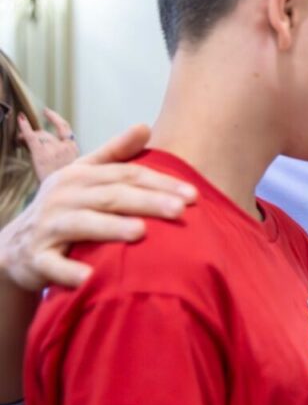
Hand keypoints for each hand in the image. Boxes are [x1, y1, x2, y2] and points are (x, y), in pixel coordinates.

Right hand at [0, 124, 196, 289]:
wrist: (14, 245)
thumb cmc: (64, 206)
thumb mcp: (84, 175)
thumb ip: (115, 153)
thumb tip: (145, 126)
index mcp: (81, 176)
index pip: (127, 175)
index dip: (160, 183)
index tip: (193, 194)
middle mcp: (65, 197)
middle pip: (112, 197)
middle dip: (147, 202)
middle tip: (179, 211)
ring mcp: (49, 227)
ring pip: (83, 224)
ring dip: (111, 228)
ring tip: (141, 233)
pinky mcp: (37, 257)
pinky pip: (52, 264)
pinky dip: (69, 271)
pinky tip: (90, 277)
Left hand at [18, 109, 78, 181]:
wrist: (64, 195)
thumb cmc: (65, 184)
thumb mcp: (71, 168)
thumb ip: (62, 156)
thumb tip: (48, 149)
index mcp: (73, 149)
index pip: (65, 128)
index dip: (55, 118)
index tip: (46, 112)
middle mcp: (65, 146)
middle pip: (46, 133)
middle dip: (34, 134)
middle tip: (23, 139)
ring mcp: (53, 149)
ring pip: (38, 135)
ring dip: (27, 136)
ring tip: (19, 142)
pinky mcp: (41, 154)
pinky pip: (31, 137)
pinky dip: (24, 127)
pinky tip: (20, 119)